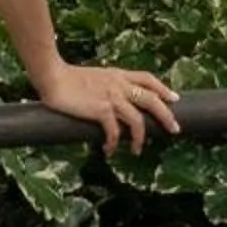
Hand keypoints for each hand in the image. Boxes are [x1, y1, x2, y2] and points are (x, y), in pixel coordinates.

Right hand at [40, 63, 180, 155]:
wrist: (52, 76)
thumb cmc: (67, 78)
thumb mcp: (95, 77)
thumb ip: (107, 86)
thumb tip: (113, 102)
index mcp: (118, 75)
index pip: (148, 79)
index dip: (163, 88)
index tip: (174, 98)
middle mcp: (119, 85)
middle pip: (152, 99)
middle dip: (166, 115)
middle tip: (174, 129)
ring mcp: (111, 97)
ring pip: (137, 119)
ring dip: (140, 138)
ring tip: (136, 150)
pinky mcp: (101, 109)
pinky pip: (115, 131)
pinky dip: (113, 143)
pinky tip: (108, 150)